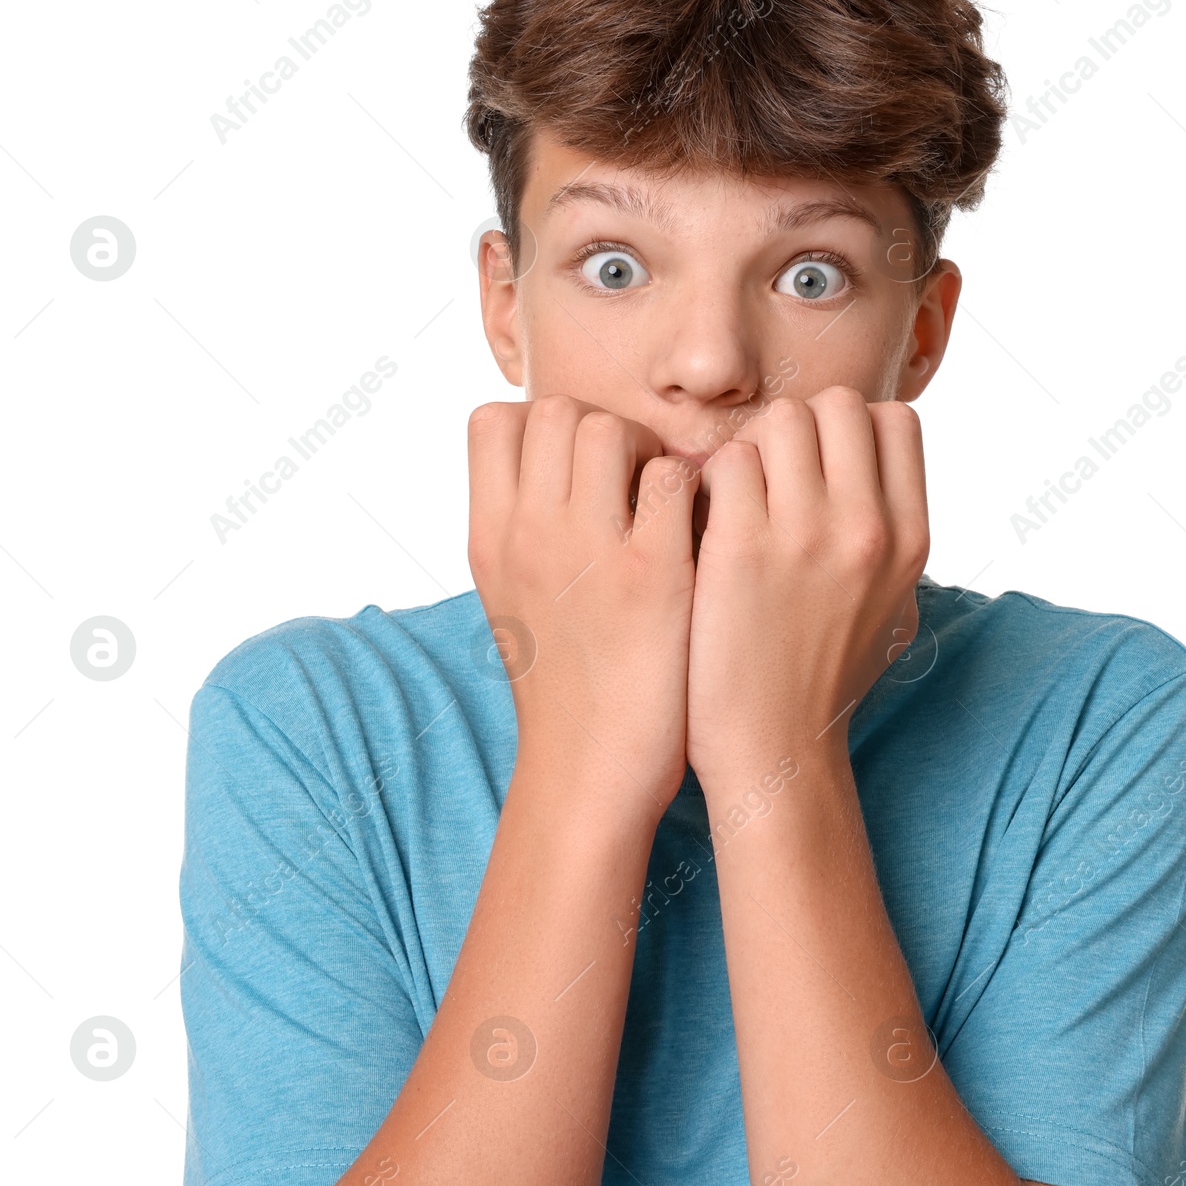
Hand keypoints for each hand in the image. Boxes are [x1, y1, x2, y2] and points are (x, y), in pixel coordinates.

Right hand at [468, 396, 700, 813]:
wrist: (587, 774)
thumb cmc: (564, 683)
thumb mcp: (511, 596)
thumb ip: (523, 525)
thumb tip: (553, 460)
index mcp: (488, 539)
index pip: (492, 420)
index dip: (542, 425)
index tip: (577, 466)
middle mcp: (527, 536)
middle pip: (556, 411)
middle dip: (602, 428)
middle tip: (633, 480)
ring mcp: (586, 554)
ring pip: (610, 430)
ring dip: (648, 451)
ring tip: (664, 503)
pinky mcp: (652, 577)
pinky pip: (673, 479)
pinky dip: (692, 491)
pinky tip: (696, 532)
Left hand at [684, 387, 928, 793]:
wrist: (773, 751)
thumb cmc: (824, 677)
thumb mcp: (894, 607)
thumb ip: (891, 535)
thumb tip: (879, 470)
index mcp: (910, 538)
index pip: (895, 419)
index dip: (851, 432)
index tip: (820, 469)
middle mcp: (868, 528)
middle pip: (837, 406)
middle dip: (798, 430)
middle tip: (771, 480)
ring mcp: (806, 536)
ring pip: (780, 420)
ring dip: (752, 451)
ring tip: (737, 502)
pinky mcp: (741, 549)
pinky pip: (726, 462)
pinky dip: (710, 483)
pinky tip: (705, 526)